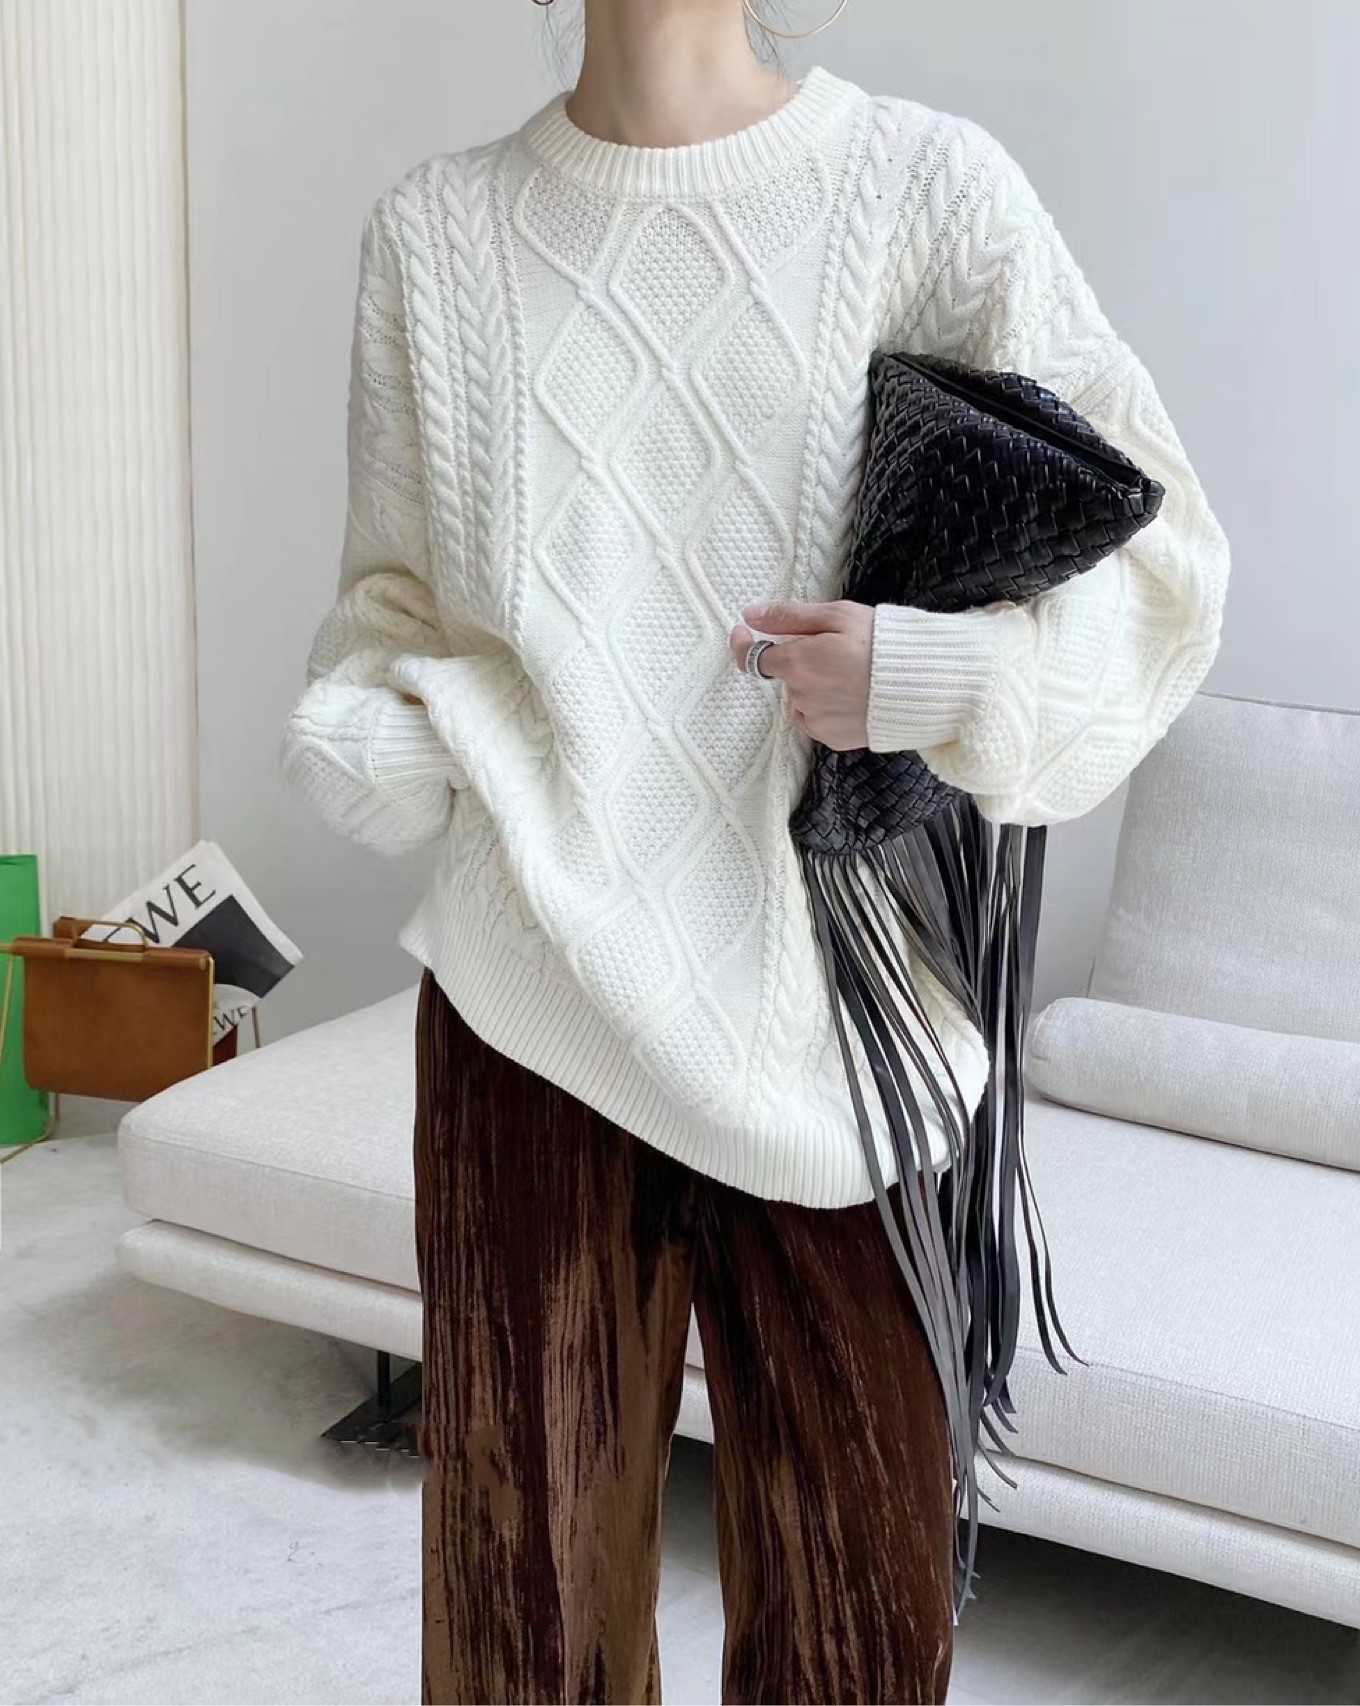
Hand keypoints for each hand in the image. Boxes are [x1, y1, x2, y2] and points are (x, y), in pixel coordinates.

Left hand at [728, 599, 874, 750]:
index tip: (744, 631)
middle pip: (788, 675)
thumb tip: (750, 615)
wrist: (925, 686)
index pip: (752, 658)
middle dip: (803, 660)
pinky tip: (856, 696)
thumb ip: (788, 617)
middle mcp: (801, 697)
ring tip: (853, 674)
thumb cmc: (884, 643)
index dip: (743, 644)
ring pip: (803, 699)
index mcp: (797, 664)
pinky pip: (819, 720)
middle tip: (839, 649)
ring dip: (816, 686)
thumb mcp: (838, 616)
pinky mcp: (834, 740)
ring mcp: (817, 722)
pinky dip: (830, 708)